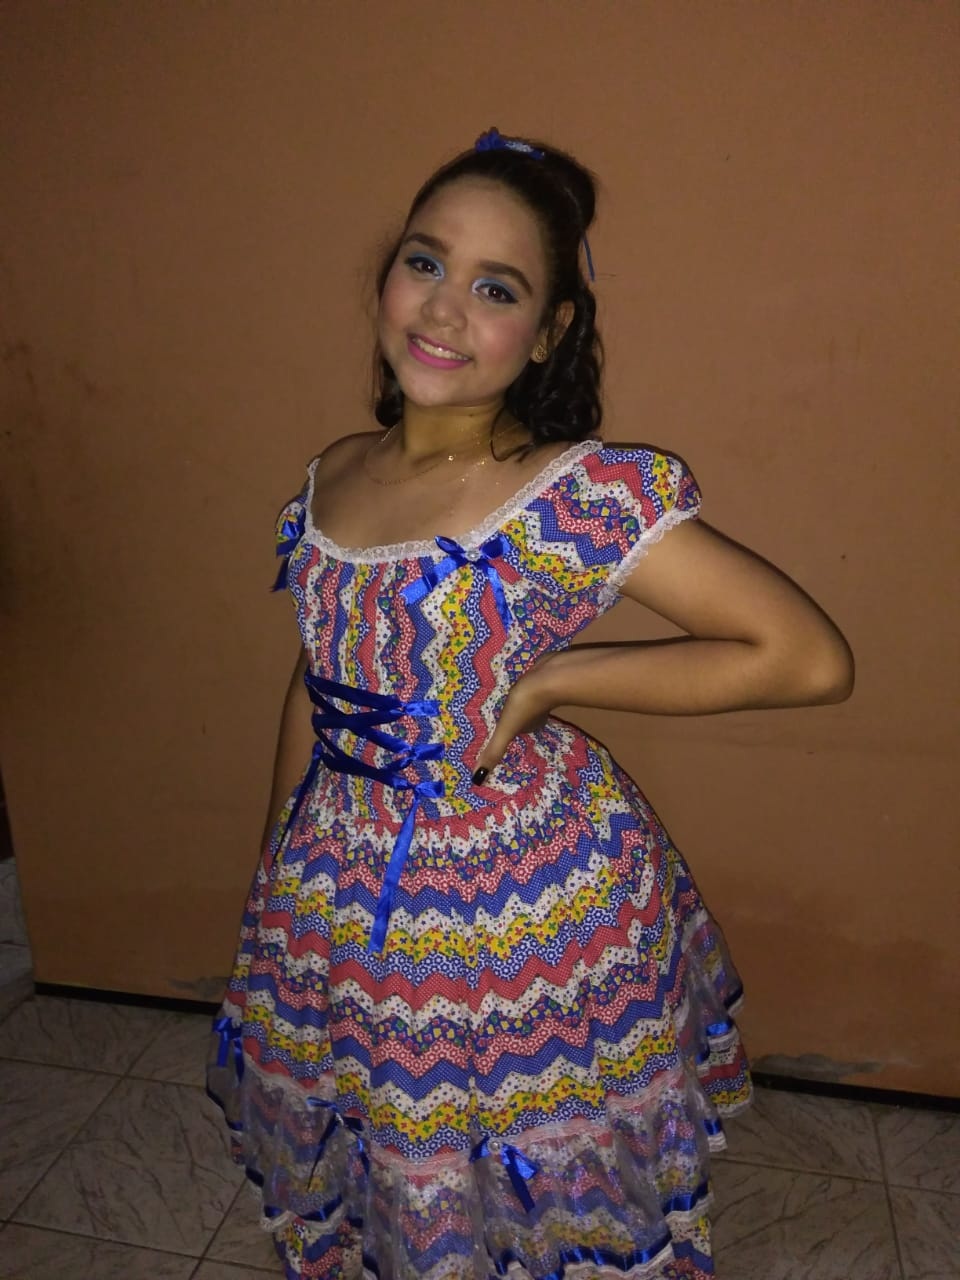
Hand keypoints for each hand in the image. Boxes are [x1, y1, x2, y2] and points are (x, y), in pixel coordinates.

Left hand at [471, 658, 556, 784]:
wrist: (550, 674)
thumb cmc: (527, 703)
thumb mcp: (506, 728)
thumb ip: (493, 750)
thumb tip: (478, 780)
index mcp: (529, 727)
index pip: (513, 734)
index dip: (503, 733)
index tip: (491, 731)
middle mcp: (536, 713)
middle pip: (518, 717)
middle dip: (506, 715)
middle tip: (489, 713)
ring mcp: (538, 694)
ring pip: (521, 701)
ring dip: (512, 700)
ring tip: (496, 697)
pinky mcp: (537, 677)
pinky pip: (524, 684)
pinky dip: (517, 685)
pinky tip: (510, 680)